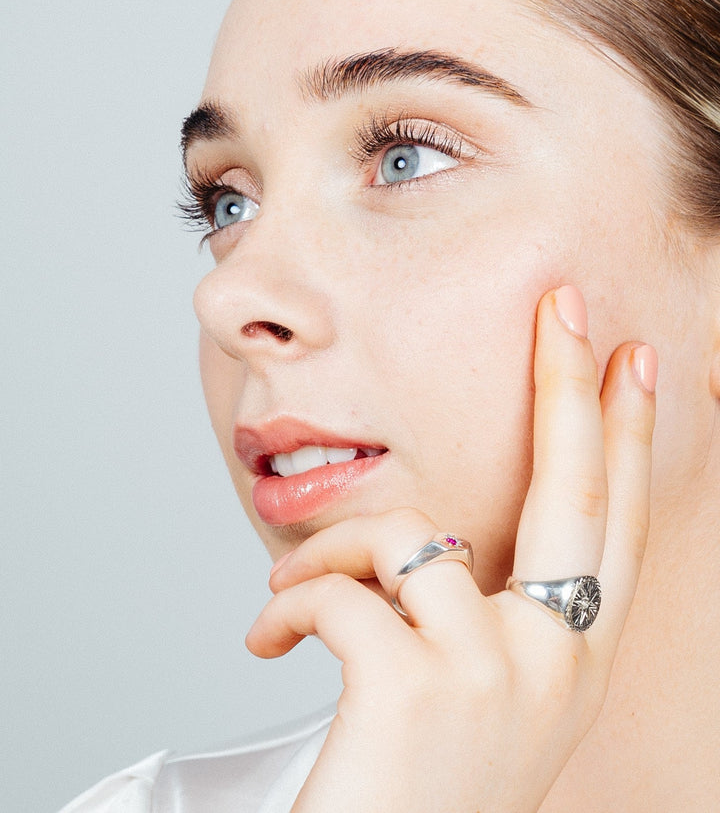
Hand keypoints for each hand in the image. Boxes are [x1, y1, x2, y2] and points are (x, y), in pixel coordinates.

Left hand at [246, 287, 655, 812]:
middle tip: (567, 302)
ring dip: (327, 555)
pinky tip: (268, 646)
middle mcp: (554, 664)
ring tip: (288, 604)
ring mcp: (493, 673)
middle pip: (573, 489)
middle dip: (569, 383)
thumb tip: (445, 537)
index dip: (627, 437)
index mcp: (571, 662)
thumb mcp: (481, 697)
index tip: (634, 359)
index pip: (615, 525)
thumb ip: (486, 614)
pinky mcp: (416, 686)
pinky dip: (285, 603)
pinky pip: (338, 588)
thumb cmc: (414, 783)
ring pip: (405, 536)